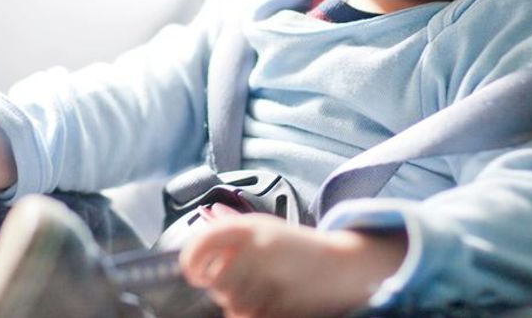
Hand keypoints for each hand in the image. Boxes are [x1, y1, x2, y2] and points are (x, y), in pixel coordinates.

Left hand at [179, 213, 406, 317]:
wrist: (341, 268)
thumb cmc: (297, 248)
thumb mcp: (266, 228)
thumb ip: (232, 228)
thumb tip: (204, 224)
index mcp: (251, 227)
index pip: (203, 243)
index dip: (191, 260)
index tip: (193, 270)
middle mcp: (259, 251)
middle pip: (215, 281)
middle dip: (222, 286)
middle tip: (240, 279)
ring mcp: (270, 280)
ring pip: (231, 304)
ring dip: (239, 302)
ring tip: (261, 288)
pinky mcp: (280, 305)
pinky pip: (250, 317)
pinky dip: (254, 313)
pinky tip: (270, 299)